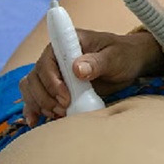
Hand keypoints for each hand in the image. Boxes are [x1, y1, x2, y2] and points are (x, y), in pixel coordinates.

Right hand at [19, 29, 163, 126]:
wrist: (130, 63)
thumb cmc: (123, 54)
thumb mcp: (114, 56)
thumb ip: (97, 62)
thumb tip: (76, 69)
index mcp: (68, 42)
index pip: (47, 59)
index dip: (51, 79)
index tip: (65, 96)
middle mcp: (56, 56)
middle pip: (36, 77)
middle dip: (46, 97)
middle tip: (64, 109)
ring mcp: (54, 72)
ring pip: (32, 88)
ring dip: (40, 104)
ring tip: (58, 115)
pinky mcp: (56, 88)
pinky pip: (36, 97)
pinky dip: (34, 109)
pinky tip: (35, 121)